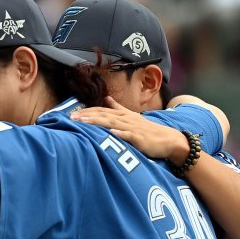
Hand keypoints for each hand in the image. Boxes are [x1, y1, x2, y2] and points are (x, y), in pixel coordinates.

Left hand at [73, 97, 189, 162]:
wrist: (167, 139)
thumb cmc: (147, 130)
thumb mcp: (131, 116)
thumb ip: (118, 108)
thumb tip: (106, 99)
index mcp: (123, 115)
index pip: (102, 110)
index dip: (87, 111)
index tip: (71, 114)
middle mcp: (126, 119)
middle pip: (104, 115)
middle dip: (87, 116)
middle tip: (71, 118)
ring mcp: (132, 128)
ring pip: (113, 123)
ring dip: (98, 122)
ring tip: (84, 122)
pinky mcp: (139, 138)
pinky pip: (128, 135)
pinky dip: (120, 133)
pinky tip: (110, 133)